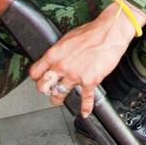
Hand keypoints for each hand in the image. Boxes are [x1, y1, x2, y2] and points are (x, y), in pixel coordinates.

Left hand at [29, 0, 145, 115]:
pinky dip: (85, 107)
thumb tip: (57, 58)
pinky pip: (85, 98)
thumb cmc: (92, 32)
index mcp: (54, 54)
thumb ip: (60, 51)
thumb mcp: (68, 38)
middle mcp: (62, 66)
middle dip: (44, 90)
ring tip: (58, 101)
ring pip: (59, 94)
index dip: (36, 77)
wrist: (110, 32)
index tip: (39, 79)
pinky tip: (85, 112)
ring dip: (58, 100)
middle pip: (43, 86)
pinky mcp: (90, 81)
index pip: (35, 72)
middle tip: (47, 91)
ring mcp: (75, 75)